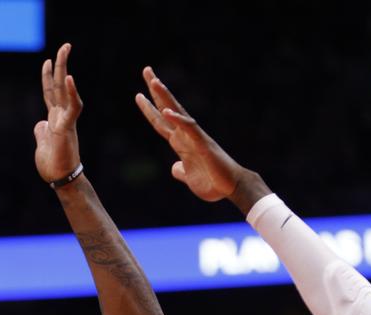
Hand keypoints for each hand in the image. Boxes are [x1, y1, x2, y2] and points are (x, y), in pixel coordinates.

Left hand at [35, 43, 83, 183]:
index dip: (49, 76)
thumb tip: (40, 124)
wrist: (61, 180)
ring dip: (65, 69)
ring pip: (66, 90)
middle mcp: (62, 116)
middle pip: (61, 85)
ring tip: (65, 51)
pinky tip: (71, 79)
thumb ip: (41, 132)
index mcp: (56, 119)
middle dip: (62, 64)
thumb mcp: (42, 144)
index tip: (47, 61)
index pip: (52, 93)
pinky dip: (72, 93)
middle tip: (66, 45)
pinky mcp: (68, 128)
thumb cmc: (54, 166)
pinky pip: (72, 107)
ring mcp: (66, 120)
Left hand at [136, 67, 261, 205]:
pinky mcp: (203, 144)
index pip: (161, 123)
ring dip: (165, 97)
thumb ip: (181, 171)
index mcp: (181, 144)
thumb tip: (175, 168)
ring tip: (155, 81)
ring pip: (178, 112)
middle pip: (167, 108)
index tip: (138, 95)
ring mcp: (195, 138)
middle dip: (156, 90)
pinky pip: (189, 129)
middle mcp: (186, 136)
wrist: (232, 188)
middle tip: (146, 70)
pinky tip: (167, 111)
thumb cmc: (214, 183)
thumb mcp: (190, 178)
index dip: (149, 109)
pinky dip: (178, 119)